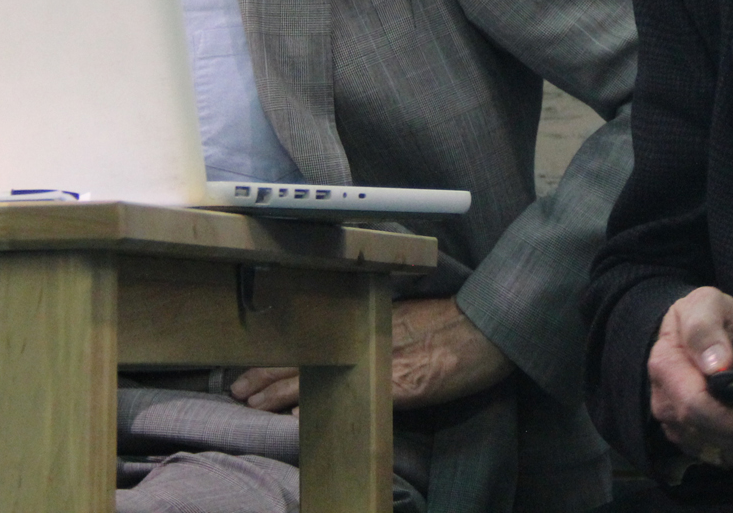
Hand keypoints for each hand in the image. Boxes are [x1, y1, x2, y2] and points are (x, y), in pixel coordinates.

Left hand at [231, 297, 513, 413]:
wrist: (496, 328)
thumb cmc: (460, 321)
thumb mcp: (412, 314)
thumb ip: (382, 323)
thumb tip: (352, 334)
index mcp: (373, 319)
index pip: (316, 335)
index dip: (281, 354)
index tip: (251, 366)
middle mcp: (372, 337)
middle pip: (311, 355)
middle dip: (270, 375)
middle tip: (235, 389)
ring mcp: (387, 363)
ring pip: (323, 374)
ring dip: (283, 392)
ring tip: (251, 402)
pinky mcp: (405, 385)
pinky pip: (353, 398)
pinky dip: (324, 406)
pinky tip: (298, 418)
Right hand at [648, 287, 732, 468]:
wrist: (694, 329)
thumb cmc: (705, 313)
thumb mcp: (708, 304)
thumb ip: (707, 329)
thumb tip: (716, 364)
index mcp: (667, 368)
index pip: (699, 409)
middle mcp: (666, 404)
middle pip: (715, 436)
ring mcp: (677, 426)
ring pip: (724, 454)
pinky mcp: (693, 439)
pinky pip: (726, 458)